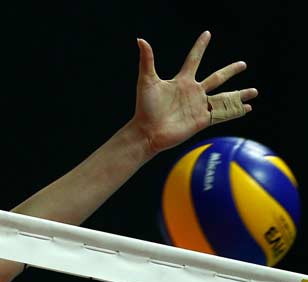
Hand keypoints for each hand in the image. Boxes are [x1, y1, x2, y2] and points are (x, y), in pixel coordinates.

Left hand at [132, 31, 257, 154]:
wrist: (147, 132)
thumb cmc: (145, 108)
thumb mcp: (147, 81)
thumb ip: (147, 61)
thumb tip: (141, 40)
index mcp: (182, 81)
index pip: (194, 60)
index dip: (200, 47)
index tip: (208, 34)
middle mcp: (193, 92)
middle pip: (216, 78)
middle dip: (230, 71)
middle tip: (243, 64)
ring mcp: (199, 106)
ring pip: (224, 98)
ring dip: (239, 94)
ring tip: (255, 91)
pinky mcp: (202, 120)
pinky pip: (222, 114)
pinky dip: (235, 110)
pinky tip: (247, 107)